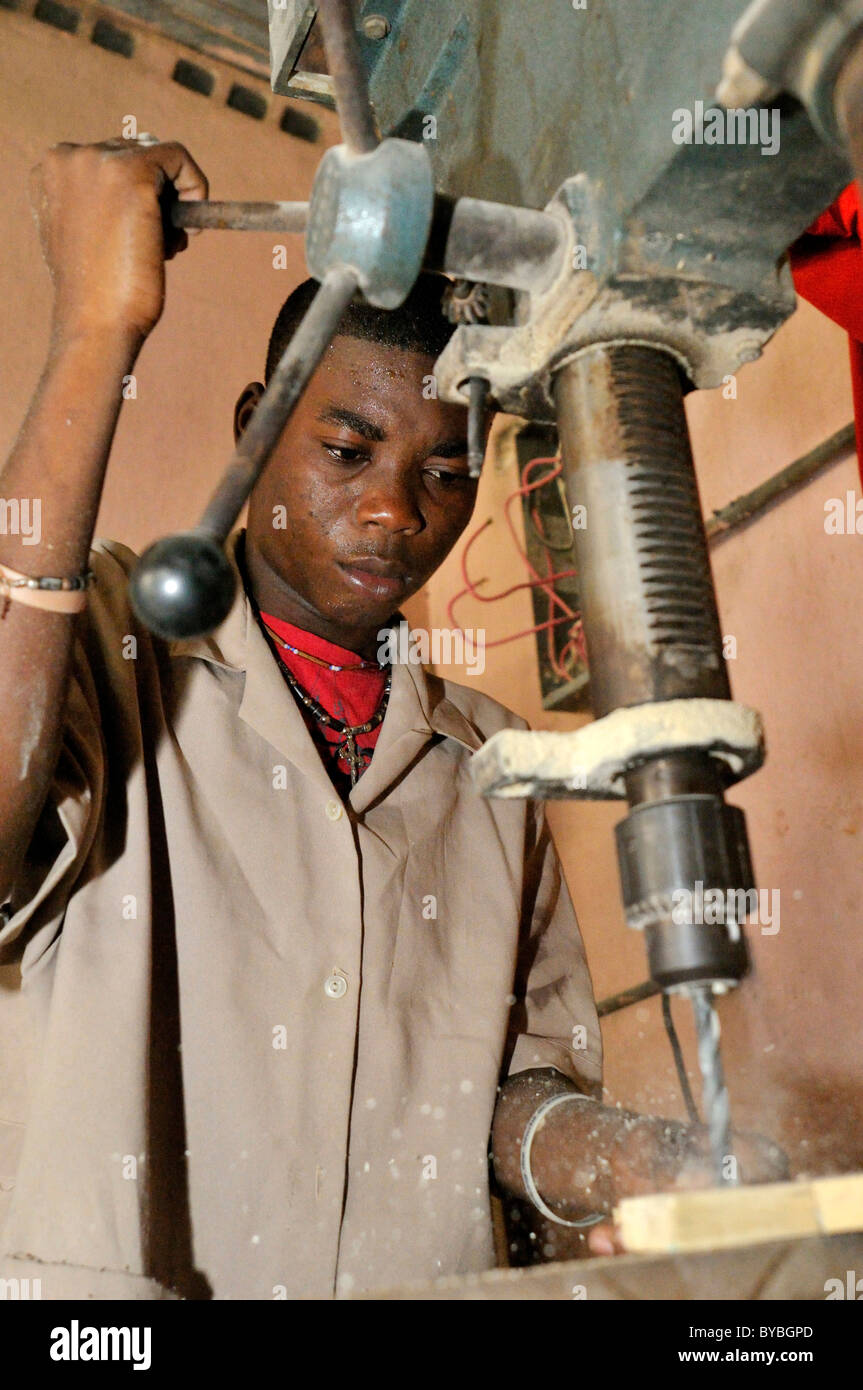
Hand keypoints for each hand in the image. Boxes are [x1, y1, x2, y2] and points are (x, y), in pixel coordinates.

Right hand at [29, 138, 207, 344]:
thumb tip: (148, 189)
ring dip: (174, 202)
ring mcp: (96, 160)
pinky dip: (196, 187)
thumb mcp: (87, 236)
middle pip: (136, 154)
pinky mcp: (132, 172)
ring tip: (166, 247)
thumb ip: (101, 204)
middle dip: (158, 198)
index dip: (138, 194)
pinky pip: (179, 158)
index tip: (147, 229)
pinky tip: (192, 228)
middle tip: (162, 244)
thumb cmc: (96, 293)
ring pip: (159, 158)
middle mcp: (67, 157)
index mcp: (50, 171)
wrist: (96, 323)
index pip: (109, 159)